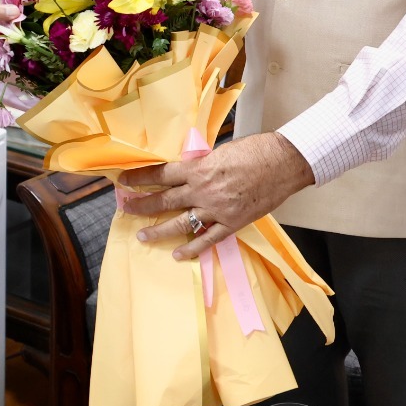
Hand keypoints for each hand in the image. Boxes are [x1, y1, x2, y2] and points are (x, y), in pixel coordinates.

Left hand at [118, 132, 314, 259]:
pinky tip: (179, 254)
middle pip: (164, 199)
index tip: (124, 181)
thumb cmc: (254, 151)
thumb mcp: (219, 152)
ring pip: (181, 223)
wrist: (282, 163)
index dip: (140, 178)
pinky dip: (192, 248)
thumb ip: (201, 164)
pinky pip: (208, 239)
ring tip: (142, 236)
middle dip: (142, 205)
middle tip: (125, 209)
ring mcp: (217, 210)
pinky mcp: (232, 223)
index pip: (160, 174)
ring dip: (159, 230)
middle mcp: (202, 190)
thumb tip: (186, 171)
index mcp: (198, 168)